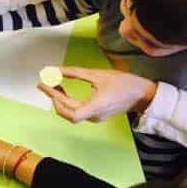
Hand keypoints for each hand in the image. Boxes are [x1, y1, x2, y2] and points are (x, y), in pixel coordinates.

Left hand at [38, 67, 156, 122]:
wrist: (143, 94)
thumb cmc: (124, 83)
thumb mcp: (98, 74)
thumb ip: (75, 73)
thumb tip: (55, 70)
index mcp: (95, 107)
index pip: (69, 111)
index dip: (54, 99)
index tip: (44, 86)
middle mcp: (94, 116)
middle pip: (67, 113)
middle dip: (54, 98)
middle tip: (45, 84)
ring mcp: (95, 118)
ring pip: (71, 114)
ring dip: (60, 100)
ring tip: (54, 85)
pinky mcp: (97, 115)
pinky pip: (77, 112)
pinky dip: (68, 102)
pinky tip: (64, 91)